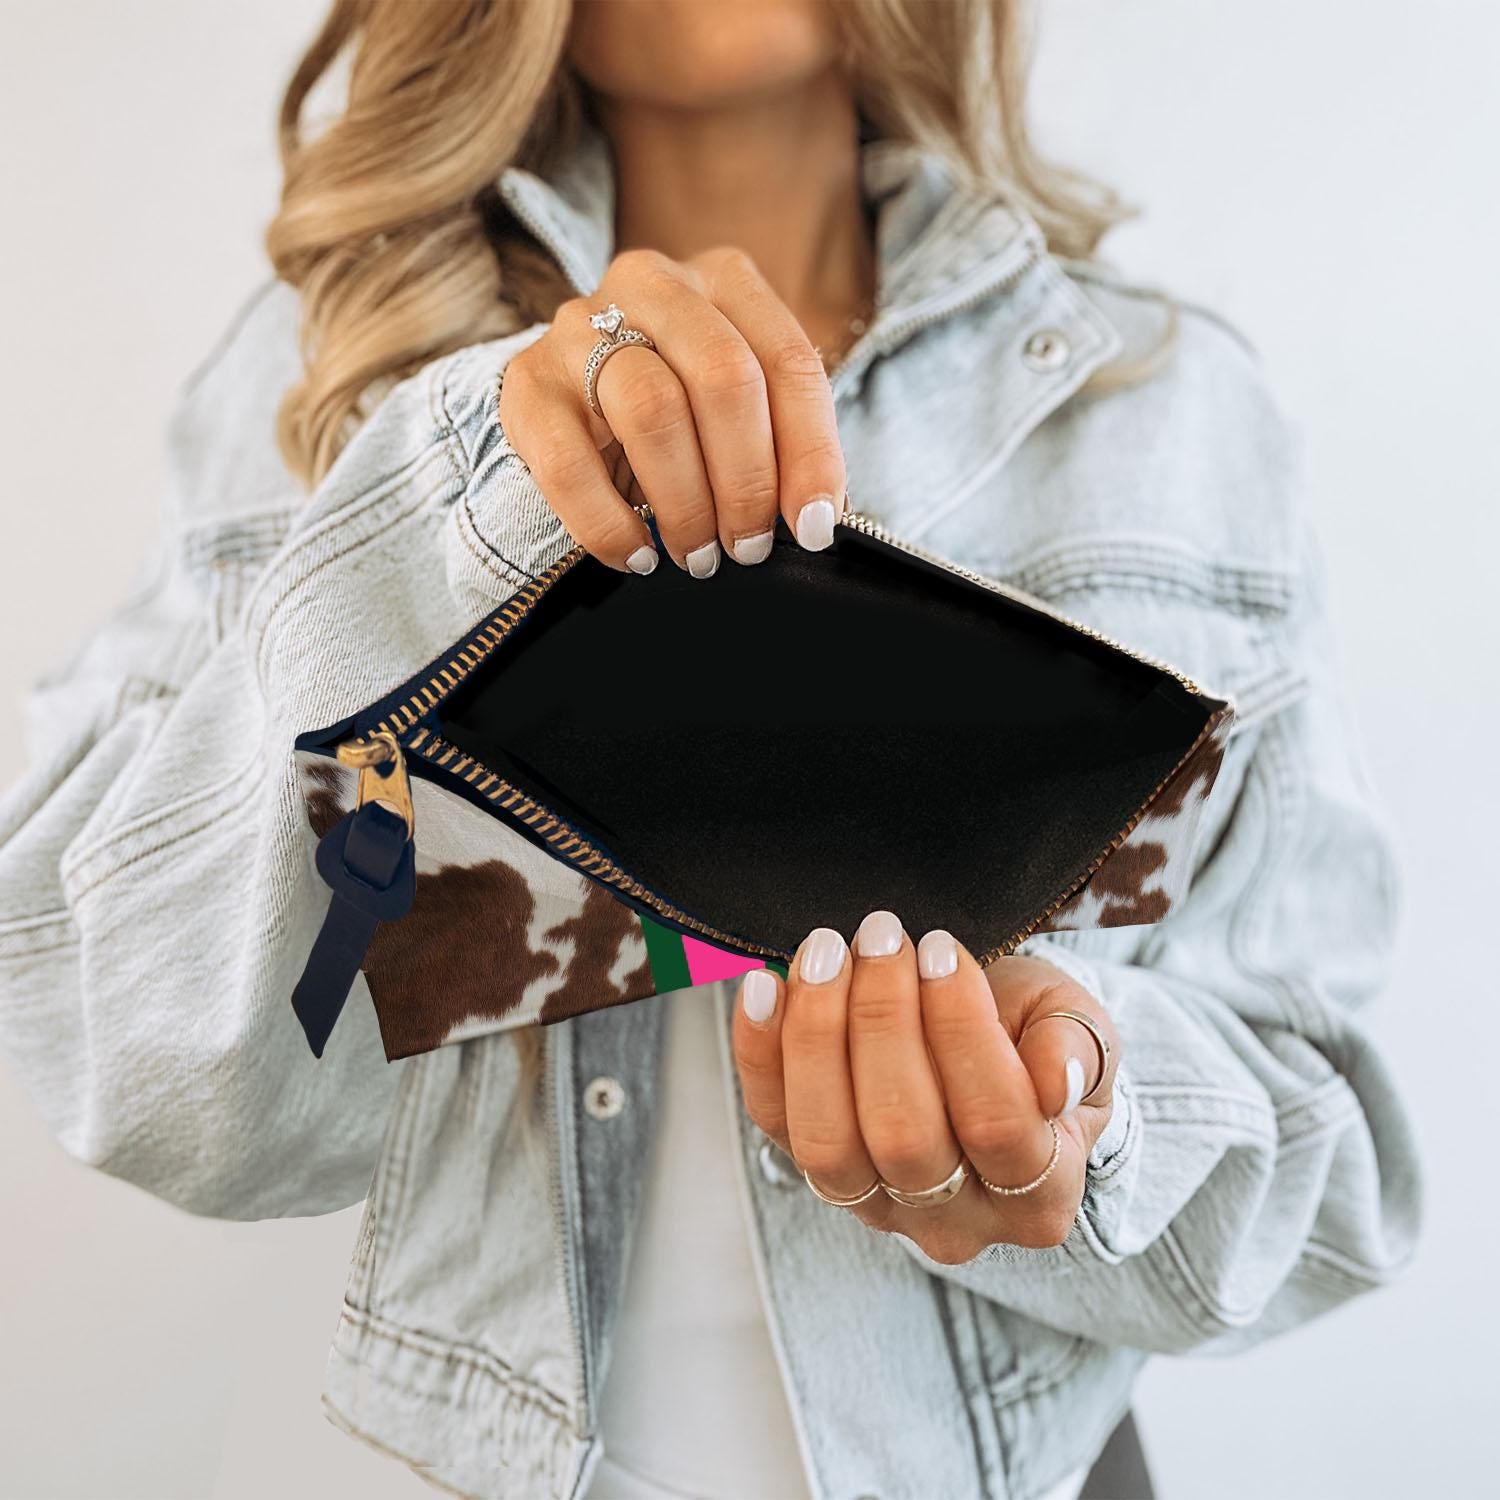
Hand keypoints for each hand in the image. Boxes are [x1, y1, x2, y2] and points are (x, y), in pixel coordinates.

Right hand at [498, 246, 847, 577]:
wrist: (570, 406)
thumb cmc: (680, 414)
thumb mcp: (741, 414)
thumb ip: (783, 447)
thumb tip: (817, 521)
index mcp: (724, 280)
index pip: (788, 363)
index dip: (810, 453)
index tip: (814, 527)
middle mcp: (652, 284)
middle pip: (723, 377)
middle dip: (747, 480)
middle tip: (748, 546)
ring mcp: (580, 327)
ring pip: (652, 410)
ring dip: (686, 503)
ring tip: (698, 555)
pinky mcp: (527, 382)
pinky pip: (569, 463)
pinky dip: (609, 524)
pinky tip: (637, 558)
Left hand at [732, 912, 1119, 1264]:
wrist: (992, 1054)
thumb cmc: (1035, 1036)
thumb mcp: (1076, 1026)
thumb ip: (1077, 1047)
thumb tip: (1055, 1081)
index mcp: (1040, 1194)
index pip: (999, 1125)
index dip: (964, 1032)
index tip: (943, 950)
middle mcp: (957, 1220)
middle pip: (905, 1137)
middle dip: (883, 1021)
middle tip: (881, 935)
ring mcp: (877, 1207)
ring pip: (828, 1144)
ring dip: (817, 1035)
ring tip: (826, 952)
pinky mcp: (815, 1172)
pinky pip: (772, 1122)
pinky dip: (759, 1052)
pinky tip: (765, 985)